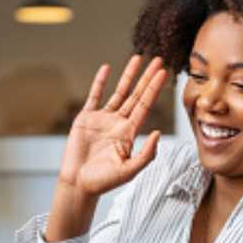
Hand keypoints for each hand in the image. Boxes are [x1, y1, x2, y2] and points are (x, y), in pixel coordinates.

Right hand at [58, 55, 167, 197]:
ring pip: (119, 92)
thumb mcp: (130, 170)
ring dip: (128, 75)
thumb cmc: (104, 181)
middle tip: (158, 60)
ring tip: (138, 58)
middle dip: (147, 78)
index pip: (146, 105)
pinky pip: (94, 96)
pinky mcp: (86, 118)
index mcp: (130, 133)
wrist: (79, 184)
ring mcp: (103, 119)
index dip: (154, 89)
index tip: (163, 73)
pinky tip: (107, 68)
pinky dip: (100, 82)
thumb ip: (146, 154)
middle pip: (137, 94)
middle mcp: (119, 123)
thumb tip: (159, 133)